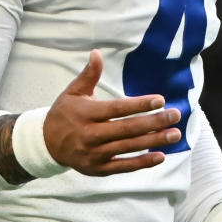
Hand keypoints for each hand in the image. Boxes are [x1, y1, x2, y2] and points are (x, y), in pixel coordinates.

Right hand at [43, 50, 179, 175]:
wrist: (45, 144)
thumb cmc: (64, 113)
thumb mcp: (73, 92)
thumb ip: (88, 75)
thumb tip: (97, 53)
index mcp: (85, 113)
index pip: (117, 109)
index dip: (139, 105)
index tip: (160, 99)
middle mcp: (90, 135)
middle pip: (127, 129)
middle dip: (154, 122)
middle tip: (176, 115)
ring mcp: (94, 154)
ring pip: (128, 147)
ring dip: (153, 141)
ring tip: (175, 134)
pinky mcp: (98, 168)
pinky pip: (123, 166)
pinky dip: (142, 163)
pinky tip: (161, 156)